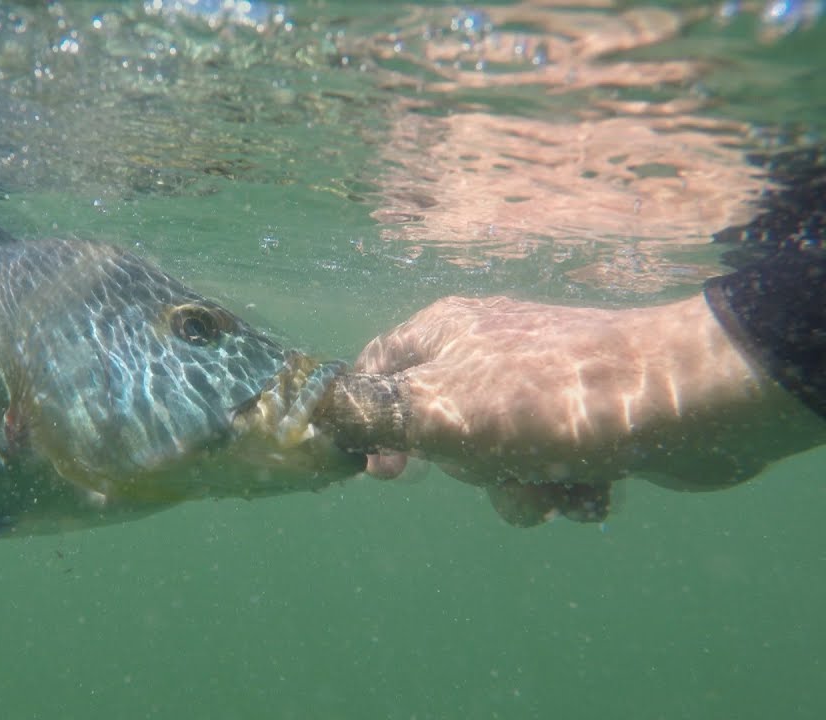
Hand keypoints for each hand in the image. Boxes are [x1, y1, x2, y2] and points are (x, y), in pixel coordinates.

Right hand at [353, 294, 825, 524]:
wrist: (678, 407)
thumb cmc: (543, 403)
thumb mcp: (432, 411)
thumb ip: (367, 413)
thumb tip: (316, 411)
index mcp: (444, 330)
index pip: (374, 366)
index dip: (365, 419)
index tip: (379, 469)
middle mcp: (489, 348)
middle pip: (439, 426)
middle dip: (466, 467)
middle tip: (486, 461)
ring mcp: (541, 382)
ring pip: (495, 460)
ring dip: (519, 489)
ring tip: (553, 480)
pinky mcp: (587, 417)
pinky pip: (547, 468)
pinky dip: (564, 487)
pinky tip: (591, 483)